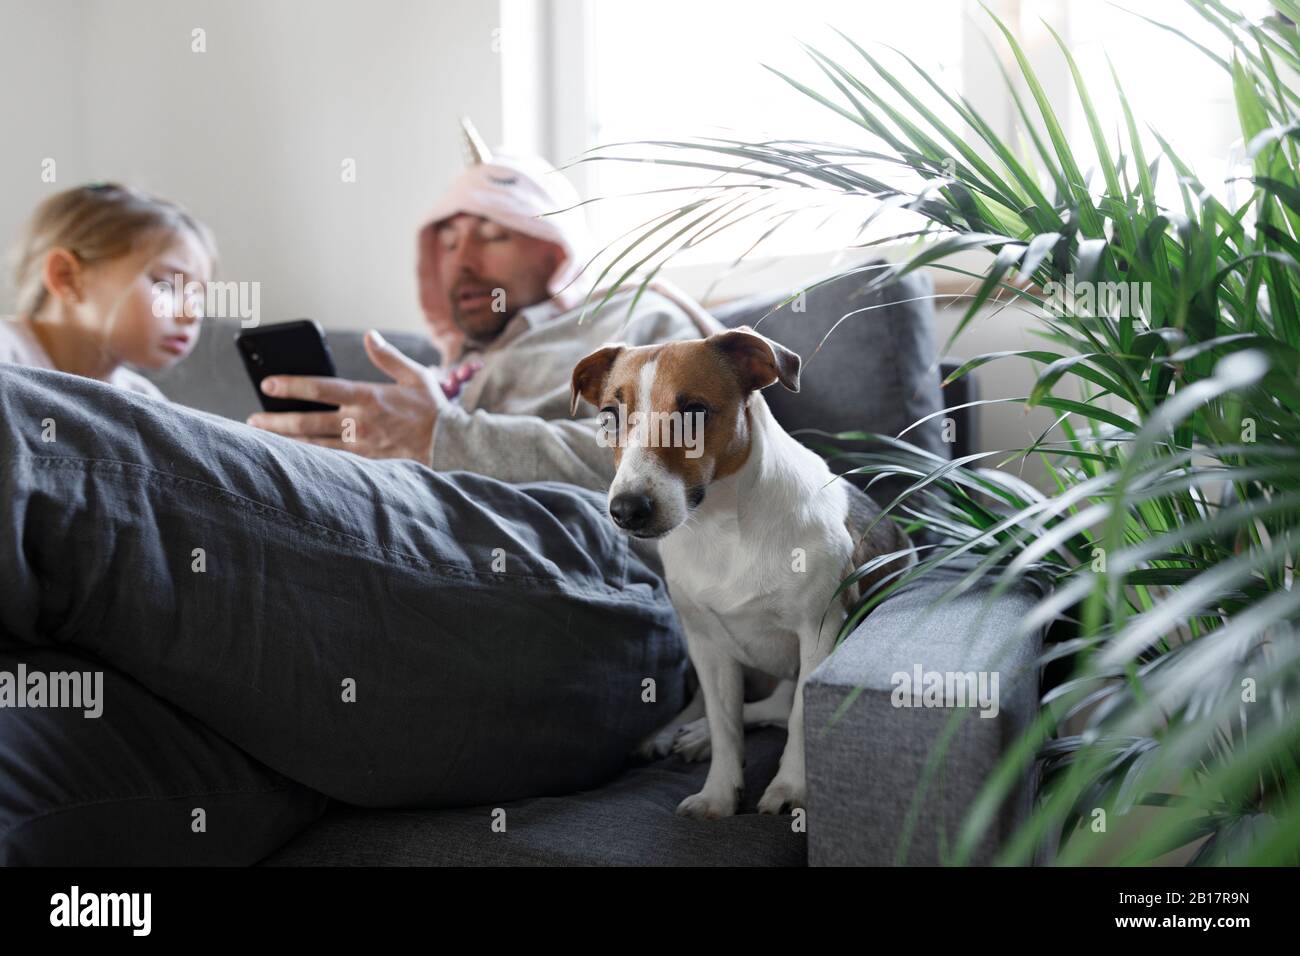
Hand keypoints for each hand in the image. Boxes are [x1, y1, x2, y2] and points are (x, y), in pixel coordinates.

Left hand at [247, 330, 447, 460]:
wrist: (451, 446)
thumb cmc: (433, 410)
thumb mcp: (415, 376)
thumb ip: (387, 357)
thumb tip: (369, 336)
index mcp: (369, 396)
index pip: (321, 388)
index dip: (291, 385)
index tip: (268, 384)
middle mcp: (360, 422)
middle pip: (308, 421)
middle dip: (276, 420)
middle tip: (253, 419)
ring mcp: (361, 445)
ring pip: (315, 445)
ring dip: (286, 441)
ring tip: (263, 438)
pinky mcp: (367, 463)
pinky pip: (332, 462)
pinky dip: (309, 459)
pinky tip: (293, 458)